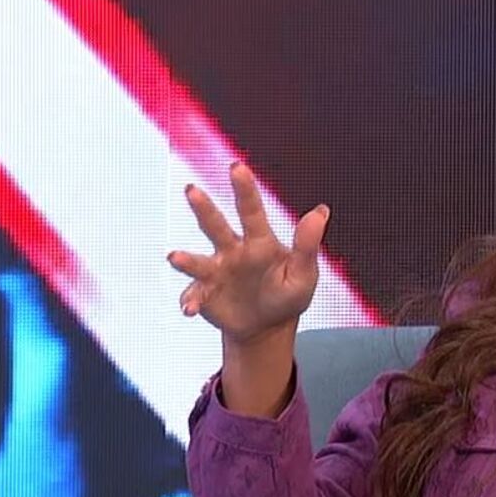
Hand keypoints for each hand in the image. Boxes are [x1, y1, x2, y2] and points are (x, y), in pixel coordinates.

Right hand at [167, 161, 329, 347]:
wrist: (268, 329)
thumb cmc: (288, 295)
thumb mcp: (304, 273)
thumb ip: (308, 245)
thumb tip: (321, 210)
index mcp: (259, 242)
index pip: (251, 211)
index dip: (245, 189)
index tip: (236, 167)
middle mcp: (232, 251)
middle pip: (215, 226)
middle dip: (203, 209)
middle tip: (191, 190)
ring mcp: (215, 272)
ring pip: (197, 260)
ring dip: (185, 259)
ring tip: (174, 258)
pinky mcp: (204, 295)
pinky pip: (193, 294)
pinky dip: (189, 300)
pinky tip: (189, 308)